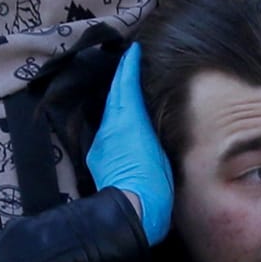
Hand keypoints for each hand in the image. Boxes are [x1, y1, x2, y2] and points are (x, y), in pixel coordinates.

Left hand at [85, 44, 173, 243]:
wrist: (131, 211)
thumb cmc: (153, 182)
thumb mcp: (162, 149)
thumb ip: (156, 128)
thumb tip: (155, 115)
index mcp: (127, 120)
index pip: (125, 85)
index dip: (129, 66)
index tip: (133, 50)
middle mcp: (110, 127)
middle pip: (114, 96)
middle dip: (121, 78)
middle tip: (130, 65)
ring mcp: (101, 143)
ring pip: (109, 114)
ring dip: (118, 100)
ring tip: (130, 91)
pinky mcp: (98, 158)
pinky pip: (107, 131)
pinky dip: (115, 121)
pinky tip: (124, 124)